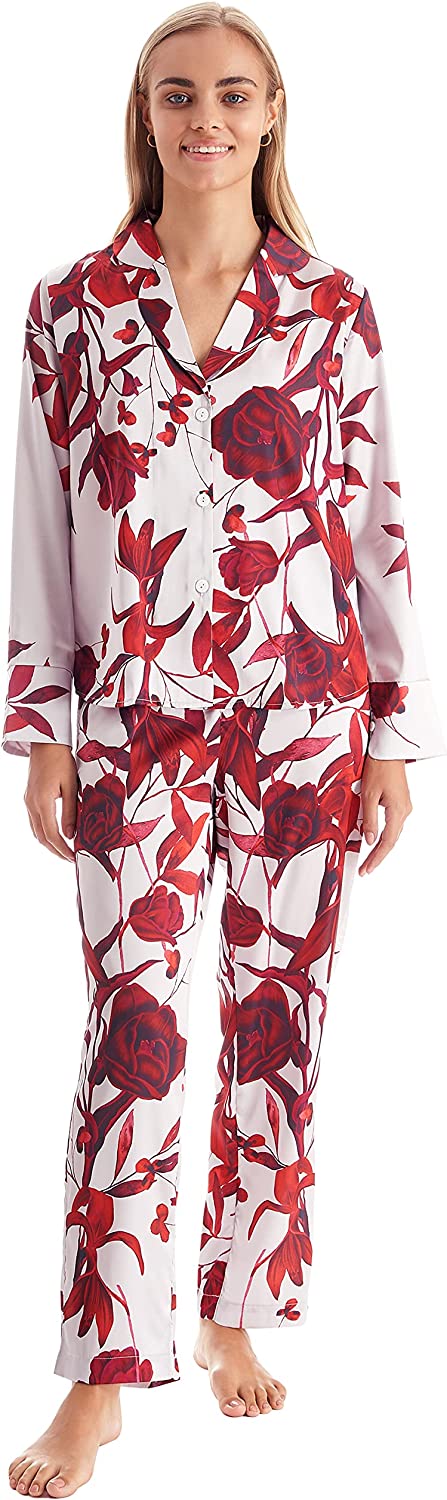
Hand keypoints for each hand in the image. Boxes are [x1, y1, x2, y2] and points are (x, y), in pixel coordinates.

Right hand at [24, 742, 77, 860]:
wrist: (46, 741)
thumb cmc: (61, 758)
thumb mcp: (70, 785)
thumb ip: (70, 811)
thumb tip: (71, 835)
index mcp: (42, 801)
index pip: (52, 834)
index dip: (63, 849)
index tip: (73, 858)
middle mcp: (31, 803)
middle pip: (41, 837)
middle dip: (55, 850)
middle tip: (70, 859)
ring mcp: (28, 800)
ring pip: (36, 830)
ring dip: (49, 843)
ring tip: (64, 850)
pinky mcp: (29, 796)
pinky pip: (34, 821)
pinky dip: (44, 831)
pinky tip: (55, 833)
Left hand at [358, 753, 412, 875]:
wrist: (389, 750)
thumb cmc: (379, 767)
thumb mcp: (368, 795)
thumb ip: (368, 819)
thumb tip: (368, 840)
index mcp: (398, 810)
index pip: (386, 842)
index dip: (376, 858)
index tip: (366, 869)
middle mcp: (404, 810)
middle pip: (391, 840)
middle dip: (377, 856)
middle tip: (365, 869)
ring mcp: (404, 806)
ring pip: (392, 833)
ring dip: (380, 847)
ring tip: (368, 859)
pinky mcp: (400, 801)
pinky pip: (392, 823)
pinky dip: (384, 834)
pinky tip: (374, 840)